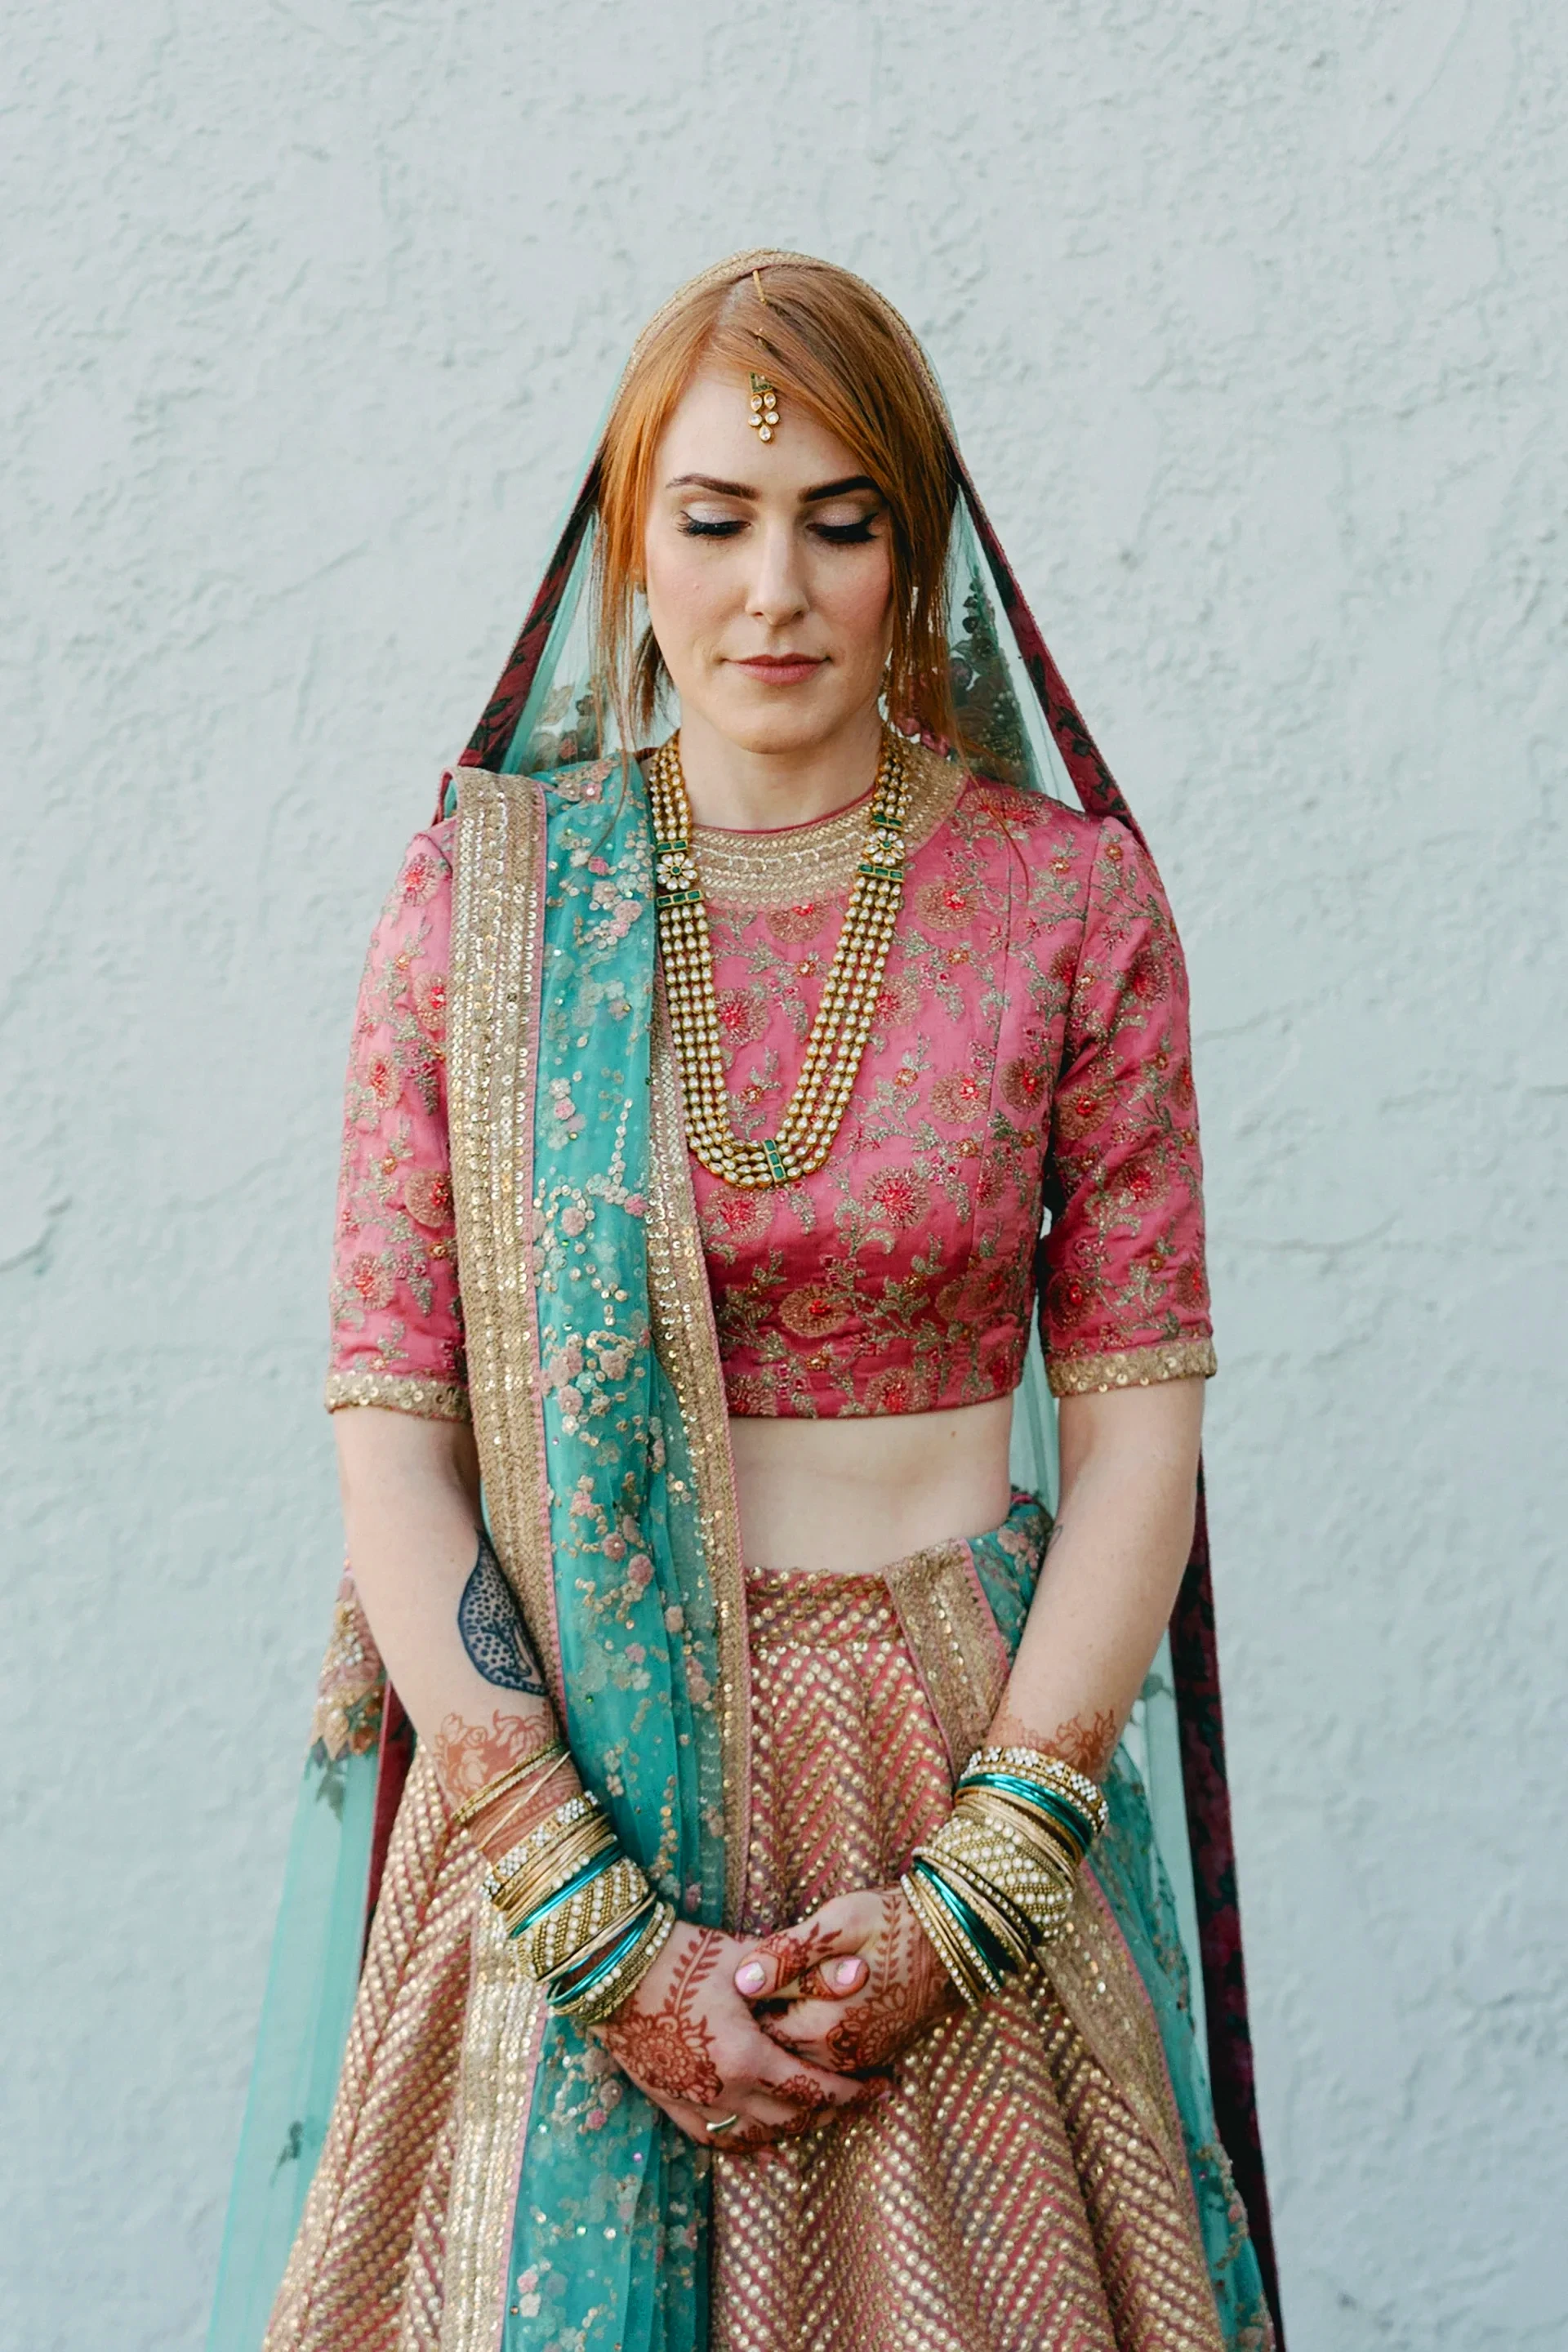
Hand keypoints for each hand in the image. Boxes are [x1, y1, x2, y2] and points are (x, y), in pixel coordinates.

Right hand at [595, 1920, 888, 2148]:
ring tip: (818, 2113)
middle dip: (832, 2113)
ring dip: (793, 2128)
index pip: (815, 2092)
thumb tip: (861, 1977)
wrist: (611, 1967)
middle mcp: (723, 2091)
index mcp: (746, 2059)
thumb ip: (807, 1974)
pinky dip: (748, 2138)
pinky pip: (717, 2137)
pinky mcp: (670, 2101)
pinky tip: (761, 2132)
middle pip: (792, 2120)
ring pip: (756, 2135)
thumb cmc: (684, 1954)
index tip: (883, 2088)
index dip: (854, 2095)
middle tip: (859, 2099)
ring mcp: (693, 2102)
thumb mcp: (749, 1960)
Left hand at [734, 1887, 958, 2074]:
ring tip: (769, 1997)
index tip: (727, 1977)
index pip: (757, 2025)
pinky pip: (824, 2059)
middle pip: (774, 2046)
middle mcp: (837, 2055)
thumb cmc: (895, 1922)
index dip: (739, 2003)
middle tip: (740, 1989)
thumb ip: (790, 1953)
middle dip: (757, 2020)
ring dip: (781, 2031)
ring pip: (798, 2056)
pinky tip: (801, 2008)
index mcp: (822, 2025)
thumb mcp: (841, 1922)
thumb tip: (742, 1981)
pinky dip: (806, 2040)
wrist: (956, 1940)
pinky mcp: (871, 2056)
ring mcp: (856, 2060)